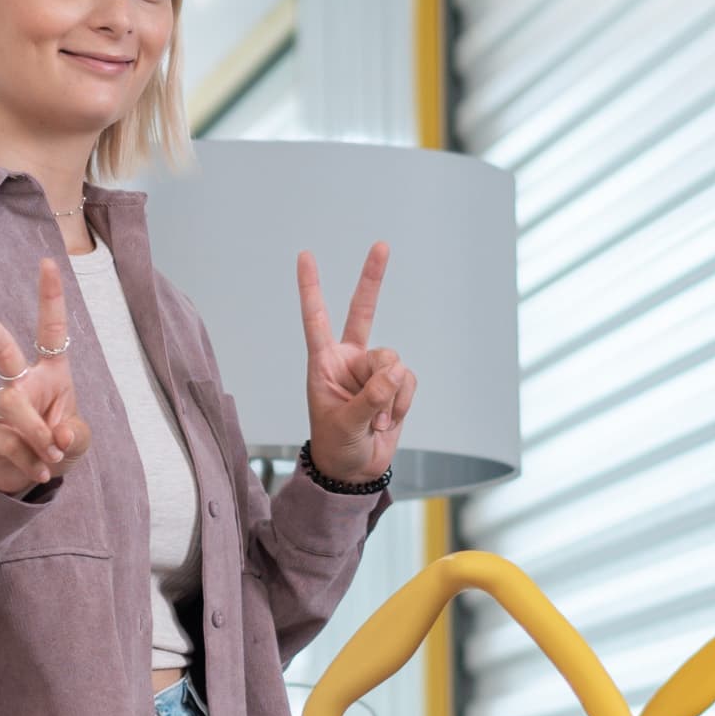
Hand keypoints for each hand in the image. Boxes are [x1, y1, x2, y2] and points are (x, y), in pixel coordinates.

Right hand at [0, 260, 90, 496]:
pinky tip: (42, 472)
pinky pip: (11, 444)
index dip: (51, 297)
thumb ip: (75, 435)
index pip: (51, 330)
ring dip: (38, 435)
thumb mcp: (78, 439)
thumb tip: (58, 437)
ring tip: (53, 457)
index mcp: (50, 372)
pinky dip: (33, 463)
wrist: (28, 476)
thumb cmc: (56, 442)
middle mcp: (22, 381)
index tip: (48, 262)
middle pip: (0, 348)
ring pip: (14, 408)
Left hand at [299, 243, 415, 486]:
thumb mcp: (345, 424)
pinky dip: (403, 402)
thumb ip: (370, 398)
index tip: (305, 255)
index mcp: (323, 363)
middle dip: (373, 278)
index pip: (316, 319)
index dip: (311, 287)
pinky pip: (408, 380)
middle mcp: (349, 359)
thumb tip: (394, 372)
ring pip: (393, 361)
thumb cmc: (336, 447)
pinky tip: (389, 419)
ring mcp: (373, 370)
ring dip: (391, 394)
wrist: (355, 470)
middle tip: (381, 245)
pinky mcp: (396, 384)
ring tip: (377, 419)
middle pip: (363, 312)